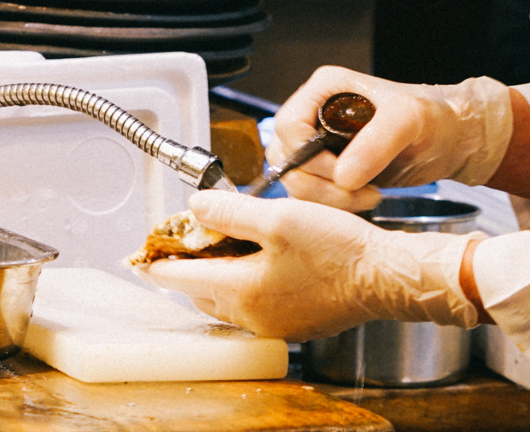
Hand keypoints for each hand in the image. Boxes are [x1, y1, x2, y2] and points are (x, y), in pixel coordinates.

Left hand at [140, 190, 477, 340]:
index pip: (179, 277)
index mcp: (239, 289)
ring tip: (221, 247)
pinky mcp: (296, 322)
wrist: (384, 276)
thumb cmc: (338, 249)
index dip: (159, 257)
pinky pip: (254, 306)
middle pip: (199, 291)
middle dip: (187, 266)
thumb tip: (195, 207)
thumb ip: (230, 211)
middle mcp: (251, 315)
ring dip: (216, 276)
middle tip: (185, 240)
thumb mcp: (279, 217)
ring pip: (226, 300)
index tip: (146, 248)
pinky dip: (245, 285)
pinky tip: (260, 263)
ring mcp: (274, 323)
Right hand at [270, 66, 512, 210]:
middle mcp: (314, 114)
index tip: (343, 173)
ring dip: (328, 199)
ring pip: (296, 181)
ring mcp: (320, 144)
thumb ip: (378, 142)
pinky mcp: (329, 171)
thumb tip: (343, 176)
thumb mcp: (410, 118)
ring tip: (369, 196)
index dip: (309, 157)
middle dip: (319, 185)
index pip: (287, 126)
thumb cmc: (433, 116)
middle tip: (359, 192)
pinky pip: (312, 195)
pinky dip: (334, 206)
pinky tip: (364, 200)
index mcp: (324, 90)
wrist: (450, 139)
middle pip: (286, 159)